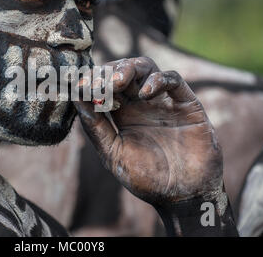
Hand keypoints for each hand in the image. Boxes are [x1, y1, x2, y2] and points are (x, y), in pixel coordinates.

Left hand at [74, 57, 223, 205]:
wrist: (183, 196)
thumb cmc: (147, 179)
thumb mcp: (114, 154)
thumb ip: (96, 129)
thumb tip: (76, 101)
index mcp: (122, 114)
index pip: (104, 86)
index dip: (92, 81)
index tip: (79, 85)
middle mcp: (141, 103)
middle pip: (122, 71)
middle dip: (107, 72)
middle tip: (96, 82)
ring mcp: (163, 101)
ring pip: (145, 67)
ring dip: (129, 68)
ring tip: (117, 82)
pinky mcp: (186, 103)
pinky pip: (173, 80)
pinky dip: (158, 80)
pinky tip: (145, 94)